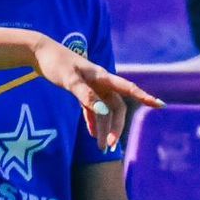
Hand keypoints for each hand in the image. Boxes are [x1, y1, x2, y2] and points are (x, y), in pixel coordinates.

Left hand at [32, 37, 163, 152]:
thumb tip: (103, 112)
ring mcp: (93, 88)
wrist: (39, 52)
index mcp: (103, 77)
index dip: (145, 97)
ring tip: (100, 148)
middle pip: (116, 108)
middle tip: (109, 146)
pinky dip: (93, 122)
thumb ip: (86, 96)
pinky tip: (92, 135)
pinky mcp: (82, 91)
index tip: (161, 106)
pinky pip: (93, 110)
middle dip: (115, 128)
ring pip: (105, 112)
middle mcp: (101, 83)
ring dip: (103, 129)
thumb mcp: (70, 79)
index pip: (129, 88)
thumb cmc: (55, 62)